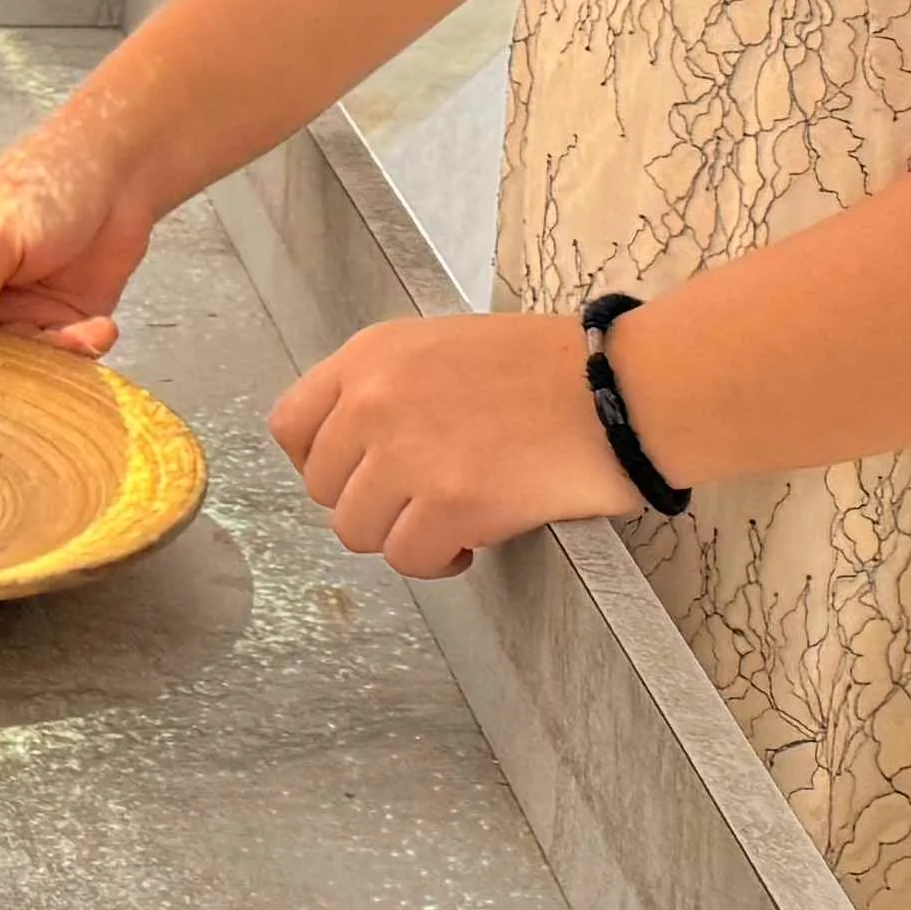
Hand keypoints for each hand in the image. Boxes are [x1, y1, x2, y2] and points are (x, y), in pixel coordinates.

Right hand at [0, 113, 158, 366]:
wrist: (119, 173)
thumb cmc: (39, 184)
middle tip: (7, 391)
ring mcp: (10, 318)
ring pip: (8, 372)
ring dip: (41, 366)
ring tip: (71, 338)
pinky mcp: (56, 328)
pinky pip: (57, 363)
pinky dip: (78, 354)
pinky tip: (98, 327)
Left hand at [271, 310, 644, 577]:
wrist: (621, 388)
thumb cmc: (550, 370)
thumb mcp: (444, 348)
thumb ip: (390, 391)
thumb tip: (360, 455)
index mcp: (370, 356)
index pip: (290, 427)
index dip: (320, 464)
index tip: (357, 477)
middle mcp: (374, 400)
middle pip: (323, 488)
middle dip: (370, 503)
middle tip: (421, 501)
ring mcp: (408, 452)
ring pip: (358, 531)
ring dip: (402, 536)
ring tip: (450, 521)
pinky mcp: (451, 501)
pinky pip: (410, 558)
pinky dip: (438, 561)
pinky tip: (472, 542)